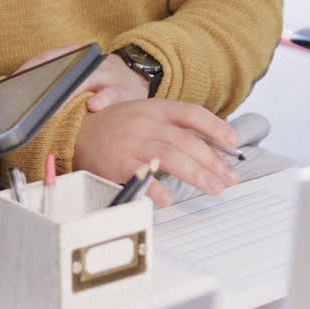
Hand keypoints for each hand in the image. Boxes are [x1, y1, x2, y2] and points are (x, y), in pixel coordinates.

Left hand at [16, 48, 148, 110]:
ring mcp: (109, 74)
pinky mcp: (124, 89)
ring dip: (71, 94)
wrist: (140, 78)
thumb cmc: (102, 82)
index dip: (31, 69)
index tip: (14, 83)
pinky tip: (93, 107)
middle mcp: (92, 62)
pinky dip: (102, 100)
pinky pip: (112, 94)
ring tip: (56, 109)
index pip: (49, 58)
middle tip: (32, 103)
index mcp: (77, 56)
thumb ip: (59, 81)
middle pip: (66, 70)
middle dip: (48, 86)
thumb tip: (25, 93)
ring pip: (87, 80)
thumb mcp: (82, 75)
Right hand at [73, 100, 240, 206]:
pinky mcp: (116, 162)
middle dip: (212, 161)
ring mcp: (132, 143)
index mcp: (156, 109)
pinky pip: (140, 176)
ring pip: (169, 156)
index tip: (234, 142)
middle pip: (186, 141)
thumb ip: (174, 128)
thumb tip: (211, 149)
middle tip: (229, 178)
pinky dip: (155, 187)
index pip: (192, 114)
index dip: (216, 127)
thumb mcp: (146, 115)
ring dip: (195, 173)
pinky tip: (169, 199)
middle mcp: (146, 123)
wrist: (75, 129)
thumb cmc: (117, 126)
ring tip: (213, 188)